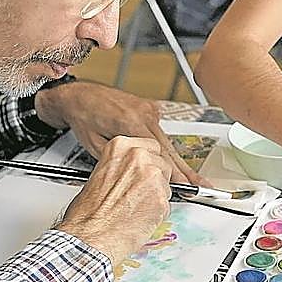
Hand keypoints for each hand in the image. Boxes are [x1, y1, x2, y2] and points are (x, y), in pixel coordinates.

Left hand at [35, 81, 208, 185]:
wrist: (80, 95)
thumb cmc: (84, 118)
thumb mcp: (96, 146)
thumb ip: (120, 160)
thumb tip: (138, 176)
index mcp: (130, 122)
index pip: (159, 153)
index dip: (175, 173)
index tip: (186, 186)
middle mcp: (143, 113)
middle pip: (169, 148)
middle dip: (185, 170)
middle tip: (201, 185)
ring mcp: (148, 109)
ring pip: (166, 140)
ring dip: (177, 160)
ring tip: (192, 178)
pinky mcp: (149, 108)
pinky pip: (160, 131)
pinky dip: (165, 147)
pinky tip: (174, 161)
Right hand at [56, 136, 173, 266]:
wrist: (90, 236)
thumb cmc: (88, 213)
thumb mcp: (101, 175)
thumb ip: (122, 168)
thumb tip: (134, 173)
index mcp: (121, 147)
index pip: (151, 147)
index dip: (149, 162)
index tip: (143, 172)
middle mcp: (139, 157)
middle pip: (162, 163)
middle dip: (155, 179)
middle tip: (139, 194)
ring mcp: (152, 177)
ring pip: (167, 184)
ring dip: (157, 196)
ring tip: (135, 208)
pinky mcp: (161, 198)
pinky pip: (167, 204)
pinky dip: (158, 213)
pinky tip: (140, 218)